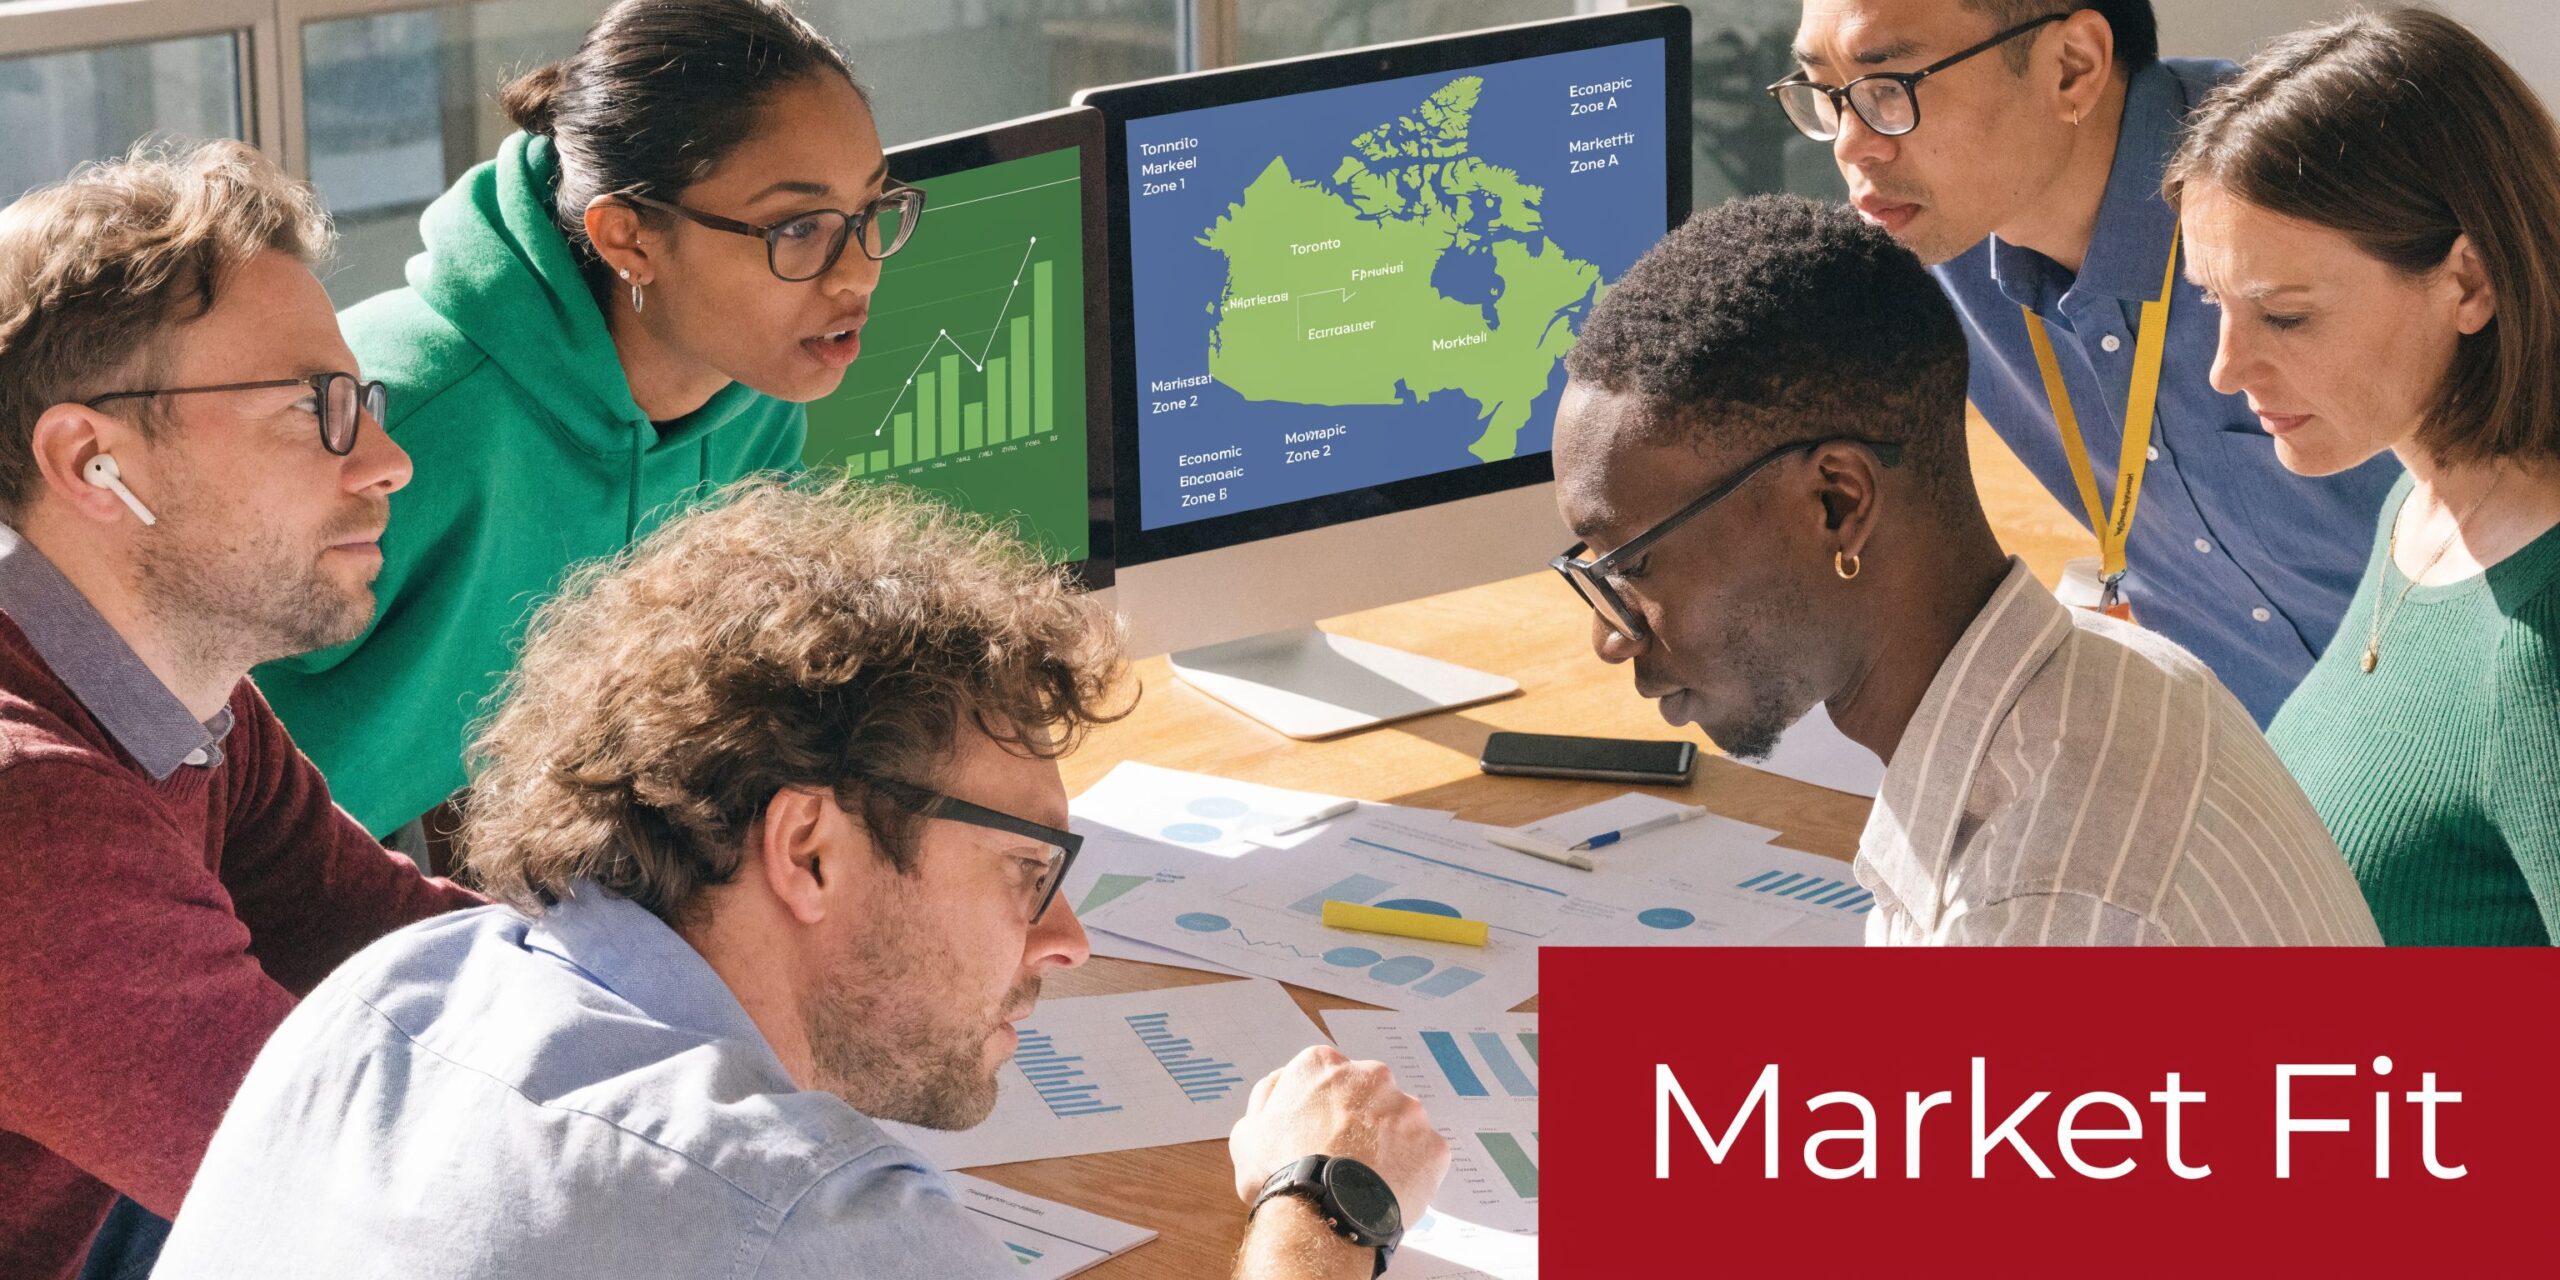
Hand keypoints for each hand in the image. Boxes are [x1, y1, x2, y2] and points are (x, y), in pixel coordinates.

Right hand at [1229, 1044, 1449, 1225]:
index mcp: (1323, 1065)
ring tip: (1365, 1180)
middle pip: (1368, 1094)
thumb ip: (1268, 1100)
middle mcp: (1371, 1075)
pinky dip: (1410, 1172)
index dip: (1321, 1106)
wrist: (1321, 1216)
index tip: (1318, 1131)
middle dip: (1360, 1120)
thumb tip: (1282, 1088)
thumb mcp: (1248, 1131)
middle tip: (1343, 1157)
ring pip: (1400, 1123)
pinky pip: (1423, 1156)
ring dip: (1387, 1144)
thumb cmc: (1279, 1172)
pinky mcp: (1433, 1145)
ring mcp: (1408, 1110)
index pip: (1325, 1075)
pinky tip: (1386, 1192)